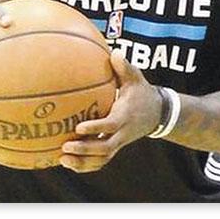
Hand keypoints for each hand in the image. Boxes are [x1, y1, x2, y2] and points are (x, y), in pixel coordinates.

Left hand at [59, 51, 162, 172]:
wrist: (157, 113)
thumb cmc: (140, 92)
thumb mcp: (135, 78)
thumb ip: (124, 67)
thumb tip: (114, 52)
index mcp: (125, 115)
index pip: (111, 124)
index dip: (96, 127)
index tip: (78, 127)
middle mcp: (122, 132)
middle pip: (105, 148)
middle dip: (85, 149)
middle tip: (65, 147)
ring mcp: (119, 143)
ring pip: (102, 159)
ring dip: (83, 162)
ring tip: (62, 159)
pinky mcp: (115, 148)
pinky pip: (101, 162)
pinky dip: (86, 166)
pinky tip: (68, 163)